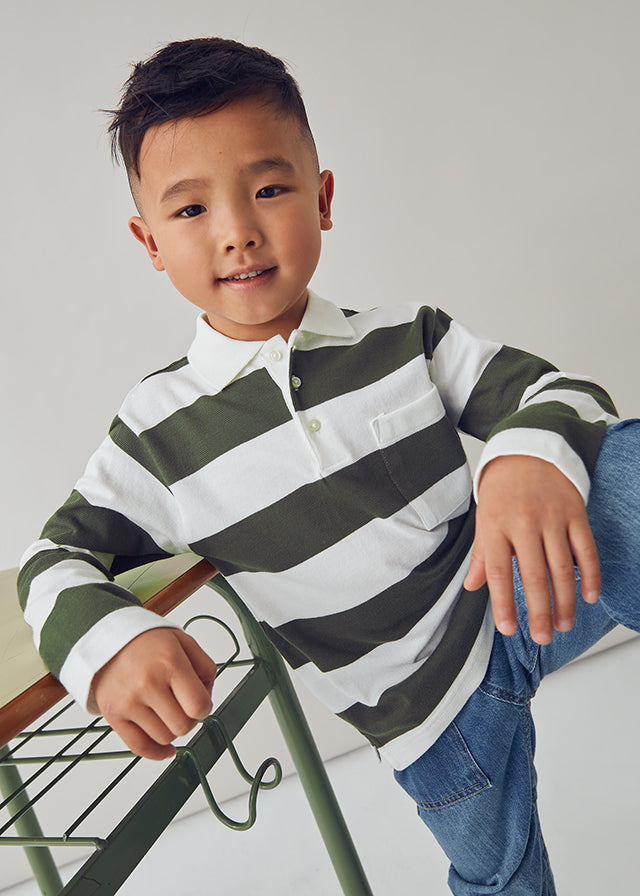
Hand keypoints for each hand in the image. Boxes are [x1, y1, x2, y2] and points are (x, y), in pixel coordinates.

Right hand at [92, 628, 216, 760]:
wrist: (109, 640)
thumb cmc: (149, 643)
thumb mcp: (185, 642)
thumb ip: (205, 668)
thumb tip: (207, 701)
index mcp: (170, 662)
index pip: (199, 706)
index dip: (205, 707)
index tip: (199, 703)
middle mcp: (147, 683)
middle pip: (183, 726)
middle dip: (189, 719)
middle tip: (182, 706)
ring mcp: (128, 701)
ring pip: (164, 738)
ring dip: (171, 730)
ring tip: (166, 712)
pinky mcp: (113, 715)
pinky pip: (139, 747)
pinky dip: (156, 752)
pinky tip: (164, 747)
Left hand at [463, 455, 600, 643]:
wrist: (527, 450)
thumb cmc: (502, 490)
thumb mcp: (484, 520)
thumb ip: (482, 556)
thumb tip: (471, 587)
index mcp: (495, 526)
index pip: (500, 573)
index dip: (503, 604)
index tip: (508, 629)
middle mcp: (523, 522)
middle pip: (534, 576)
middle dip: (539, 612)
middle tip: (542, 638)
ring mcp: (552, 517)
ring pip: (562, 568)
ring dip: (565, 602)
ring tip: (563, 625)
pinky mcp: (575, 513)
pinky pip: (585, 550)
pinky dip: (590, 575)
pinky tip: (588, 596)